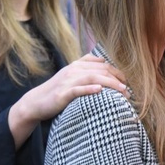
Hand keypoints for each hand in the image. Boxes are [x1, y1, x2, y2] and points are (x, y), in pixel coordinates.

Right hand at [7, 54, 126, 147]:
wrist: (36, 102)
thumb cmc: (58, 90)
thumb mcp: (72, 75)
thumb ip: (86, 68)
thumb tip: (104, 62)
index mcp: (78, 65)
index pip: (103, 64)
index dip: (117, 71)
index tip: (128, 81)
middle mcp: (74, 70)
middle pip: (101, 70)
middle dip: (118, 78)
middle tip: (129, 90)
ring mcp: (68, 81)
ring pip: (93, 77)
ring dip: (110, 83)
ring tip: (123, 91)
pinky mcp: (62, 94)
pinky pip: (77, 90)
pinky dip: (89, 89)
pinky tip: (99, 90)